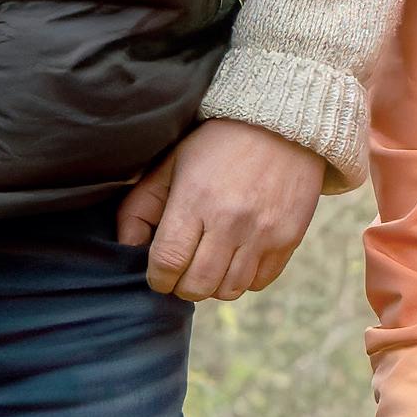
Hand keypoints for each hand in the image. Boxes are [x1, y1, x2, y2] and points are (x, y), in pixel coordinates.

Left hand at [118, 116, 326, 303]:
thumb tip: (128, 246)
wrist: (282, 126)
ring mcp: (263, 232)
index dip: (157, 278)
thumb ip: (140, 207)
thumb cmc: (217, 145)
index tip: (159, 273)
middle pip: (197, 285)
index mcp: (195, 199)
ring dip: (213, 286)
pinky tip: (237, 258)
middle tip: (182, 272)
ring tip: (210, 265)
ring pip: (229, 290)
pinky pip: (260, 282)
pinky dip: (244, 279)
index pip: (168, 262)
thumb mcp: (171, 164)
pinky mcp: (288, 238)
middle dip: (182, 286)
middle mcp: (231, 220)